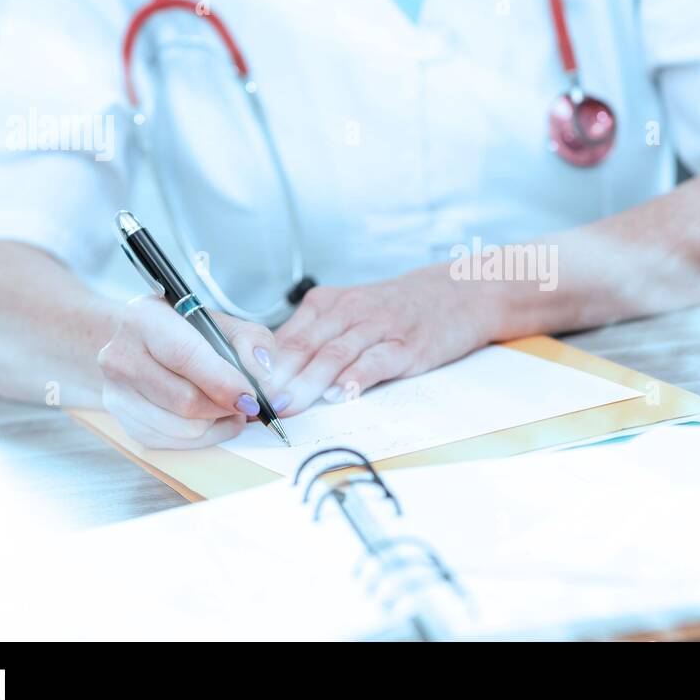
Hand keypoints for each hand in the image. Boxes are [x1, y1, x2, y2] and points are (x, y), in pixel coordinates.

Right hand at [98, 295, 287, 448]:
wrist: (139, 343)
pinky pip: (173, 443)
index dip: (223, 382)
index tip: (251, 398)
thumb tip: (261, 373)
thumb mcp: (224, 323)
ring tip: (227, 405)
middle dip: (226, 407)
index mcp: (144, 317)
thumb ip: (251, 341)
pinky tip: (208, 417)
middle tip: (246, 401)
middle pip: (185, 401)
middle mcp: (120, 354)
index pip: (185, 356)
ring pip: (182, 428)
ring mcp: (116, 391)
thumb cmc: (186, 332)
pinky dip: (201, 435)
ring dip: (216, 424)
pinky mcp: (121, 421)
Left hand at [272, 266, 497, 414]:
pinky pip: (376, 361)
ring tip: (289, 406)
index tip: (241, 392)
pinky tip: (341, 394)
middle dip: (276, 379)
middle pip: (303, 347)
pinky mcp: (407, 346)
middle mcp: (349, 311)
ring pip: (333, 355)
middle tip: (256, 404)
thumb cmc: (398, 309)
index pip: (284, 338)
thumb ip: (315, 339)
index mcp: (327, 304)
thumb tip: (272, 376)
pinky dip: (356, 377)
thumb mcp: (351, 312)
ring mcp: (379, 328)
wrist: (458, 293)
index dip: (260, 368)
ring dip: (307, 383)